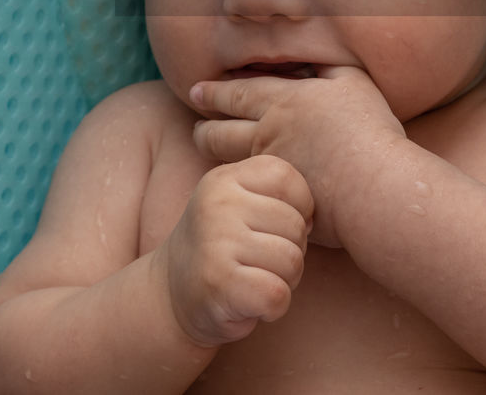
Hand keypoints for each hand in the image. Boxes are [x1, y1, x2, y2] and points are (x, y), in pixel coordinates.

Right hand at [162, 155, 312, 347]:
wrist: (171, 295)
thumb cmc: (223, 247)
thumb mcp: (241, 205)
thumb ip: (277, 196)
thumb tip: (314, 219)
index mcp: (225, 178)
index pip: (288, 178)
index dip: (298, 208)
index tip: (274, 227)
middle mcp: (217, 204)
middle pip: (296, 225)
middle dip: (291, 250)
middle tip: (258, 261)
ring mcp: (216, 243)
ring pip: (292, 261)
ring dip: (284, 280)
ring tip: (253, 279)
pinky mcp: (220, 283)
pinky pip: (278, 294)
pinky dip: (273, 307)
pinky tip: (250, 302)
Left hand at [189, 66, 405, 246]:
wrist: (372, 184)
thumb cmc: (370, 129)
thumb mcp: (354, 81)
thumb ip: (328, 64)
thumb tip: (310, 59)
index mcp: (285, 101)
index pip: (238, 93)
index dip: (215, 92)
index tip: (196, 91)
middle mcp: (268, 133)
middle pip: (220, 131)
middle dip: (203, 127)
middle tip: (195, 126)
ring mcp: (268, 169)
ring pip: (227, 161)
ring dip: (212, 154)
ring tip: (206, 149)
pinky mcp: (275, 200)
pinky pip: (248, 189)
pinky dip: (238, 184)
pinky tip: (237, 184)